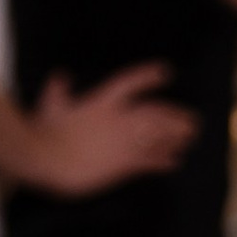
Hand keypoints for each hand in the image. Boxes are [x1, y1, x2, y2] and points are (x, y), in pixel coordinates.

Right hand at [30, 64, 196, 190]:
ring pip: (158, 136)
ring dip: (177, 136)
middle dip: (175, 115)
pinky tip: (175, 162)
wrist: (46, 158)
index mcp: (101, 102)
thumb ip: (58, 88)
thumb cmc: (44, 131)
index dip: (150, 76)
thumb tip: (59, 75)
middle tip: (191, 118)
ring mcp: (122, 142)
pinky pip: (150, 161)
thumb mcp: (49, 104)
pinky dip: (164, 161)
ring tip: (191, 136)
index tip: (166, 72)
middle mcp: (118, 119)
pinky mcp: (122, 164)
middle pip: (155, 113)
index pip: (131, 82)